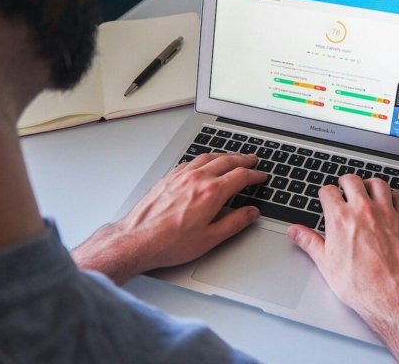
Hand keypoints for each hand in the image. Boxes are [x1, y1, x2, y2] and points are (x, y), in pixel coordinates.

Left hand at [72, 152, 265, 283]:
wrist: (137, 240)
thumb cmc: (170, 243)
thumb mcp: (210, 238)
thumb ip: (235, 223)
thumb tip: (251, 213)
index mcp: (211, 193)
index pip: (240, 176)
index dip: (255, 175)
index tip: (261, 176)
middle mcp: (197, 179)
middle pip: (226, 161)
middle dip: (243, 159)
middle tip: (253, 159)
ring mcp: (181, 176)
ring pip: (208, 157)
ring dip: (224, 155)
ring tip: (233, 156)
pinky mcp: (168, 178)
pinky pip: (191, 161)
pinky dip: (204, 159)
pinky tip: (204, 162)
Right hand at [286, 174, 398, 316]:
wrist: (390, 294)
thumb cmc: (359, 283)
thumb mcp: (325, 263)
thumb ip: (309, 242)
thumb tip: (295, 232)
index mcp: (340, 218)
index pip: (328, 191)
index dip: (325, 193)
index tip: (326, 197)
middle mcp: (362, 210)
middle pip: (352, 181)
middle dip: (345, 182)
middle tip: (344, 187)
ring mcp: (385, 213)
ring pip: (378, 184)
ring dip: (370, 184)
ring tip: (367, 188)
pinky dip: (395, 196)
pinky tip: (391, 201)